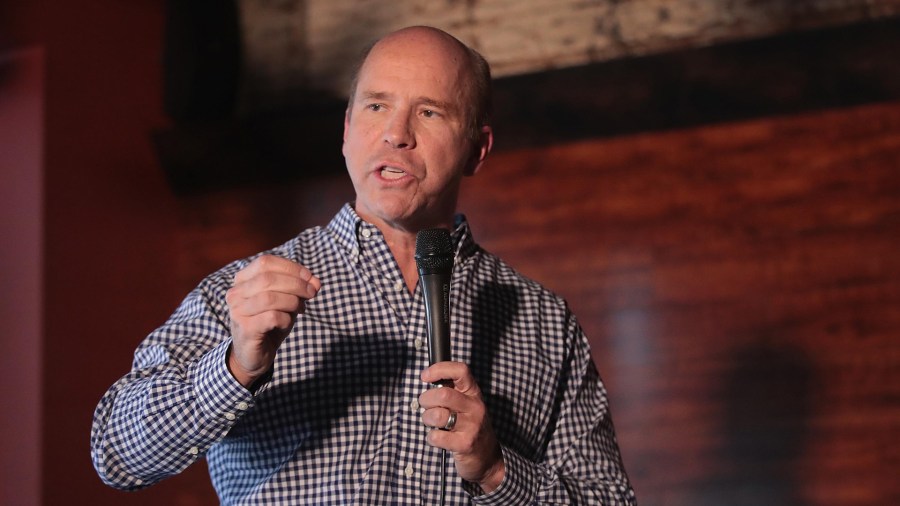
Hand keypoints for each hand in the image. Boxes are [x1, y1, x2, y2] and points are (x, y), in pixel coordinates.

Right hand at [225, 255, 320, 387]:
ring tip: (300, 309)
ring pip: (269, 297)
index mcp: (243, 280)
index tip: (310, 279)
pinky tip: (286, 324)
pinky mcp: (245, 329)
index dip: (291, 268)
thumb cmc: (270, 323)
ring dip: (293, 301)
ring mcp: (238, 311)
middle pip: (268, 278)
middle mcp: (236, 293)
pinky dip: (286, 319)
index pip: (265, 262)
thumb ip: (299, 288)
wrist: (253, 355)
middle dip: (297, 284)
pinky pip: (271, 317)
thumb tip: (316, 282)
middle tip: (312, 293)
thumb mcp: (286, 302)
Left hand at [419, 362, 505, 492]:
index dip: (439, 369)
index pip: (460, 370)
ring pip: (437, 415)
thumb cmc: (470, 427)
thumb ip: (451, 392)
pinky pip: (436, 436)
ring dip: (427, 419)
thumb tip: (428, 380)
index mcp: (473, 393)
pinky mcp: (465, 444)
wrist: (488, 458)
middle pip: (443, 394)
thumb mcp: (466, 405)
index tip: (425, 376)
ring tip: (432, 423)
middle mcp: (475, 407)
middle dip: (426, 400)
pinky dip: (431, 437)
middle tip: (426, 406)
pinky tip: (438, 438)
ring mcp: (471, 426)